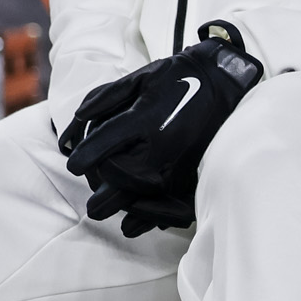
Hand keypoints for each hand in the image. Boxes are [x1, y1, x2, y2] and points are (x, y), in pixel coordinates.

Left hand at [58, 26, 263, 233]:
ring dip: (121, 206)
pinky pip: (171, 203)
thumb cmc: (180, 76)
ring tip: (105, 212)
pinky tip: (134, 224)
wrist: (225, 81)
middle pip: (120, 178)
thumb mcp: (140, 76)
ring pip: (142, 195)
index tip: (75, 165)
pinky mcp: (196, 171)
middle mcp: (161, 144)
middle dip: (100, 190)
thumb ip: (106, 97)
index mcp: (145, 118)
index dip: (84, 156)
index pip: (103, 144)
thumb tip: (79, 119)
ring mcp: (181, 162)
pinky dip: (151, 217)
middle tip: (90, 202)